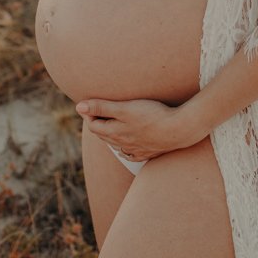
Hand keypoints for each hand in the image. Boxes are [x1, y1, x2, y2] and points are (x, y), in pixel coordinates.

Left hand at [76, 97, 206, 161]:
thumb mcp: (124, 108)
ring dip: (111, 135)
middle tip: (96, 112)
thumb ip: (102, 107)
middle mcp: (123, 144)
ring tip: (111, 125)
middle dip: (99, 123)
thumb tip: (78, 106)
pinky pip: (132, 153)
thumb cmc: (152, 115)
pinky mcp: (149, 152)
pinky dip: (126, 147)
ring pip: (117, 145)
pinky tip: (128, 144)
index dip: (89, 114)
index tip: (89, 103)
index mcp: (115, 133)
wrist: (179, 130)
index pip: (94, 125)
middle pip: (104, 135)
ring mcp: (136, 150)